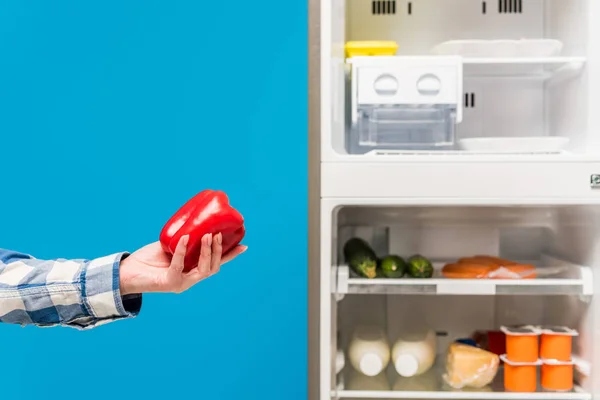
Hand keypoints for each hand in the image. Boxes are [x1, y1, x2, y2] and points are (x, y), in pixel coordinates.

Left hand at [119, 234, 246, 294]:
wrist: (126, 272)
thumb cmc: (148, 258)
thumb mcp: (170, 244)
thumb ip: (183, 239)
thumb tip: (196, 222)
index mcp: (192, 270)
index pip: (216, 263)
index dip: (230, 256)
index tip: (244, 245)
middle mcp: (190, 279)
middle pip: (213, 267)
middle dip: (217, 250)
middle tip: (215, 233)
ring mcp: (181, 283)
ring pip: (204, 270)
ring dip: (206, 252)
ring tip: (205, 235)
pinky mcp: (169, 283)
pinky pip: (179, 266)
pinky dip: (182, 251)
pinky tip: (183, 239)